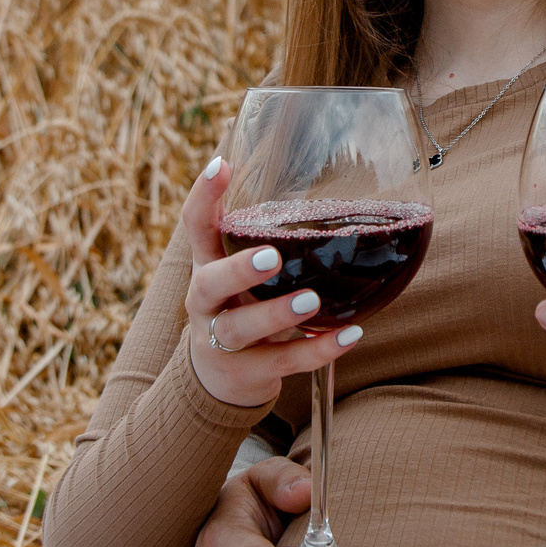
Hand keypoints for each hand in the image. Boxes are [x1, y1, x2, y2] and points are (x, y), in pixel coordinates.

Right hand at [182, 158, 361, 407]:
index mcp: (205, 267)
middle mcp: (206, 304)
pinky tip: (350, 335)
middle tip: (270, 257)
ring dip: (277, 314)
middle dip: (238, 271)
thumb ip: (260, 240)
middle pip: (208, 285)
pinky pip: (284, 362)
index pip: (195, 228)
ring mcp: (221, 343)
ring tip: (311, 301)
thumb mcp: (238, 273)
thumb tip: (324, 189)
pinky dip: (318, 350)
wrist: (218, 380)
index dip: (203, 198)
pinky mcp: (248, 373)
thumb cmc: (238, 307)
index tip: (221, 166)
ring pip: (241, 329)